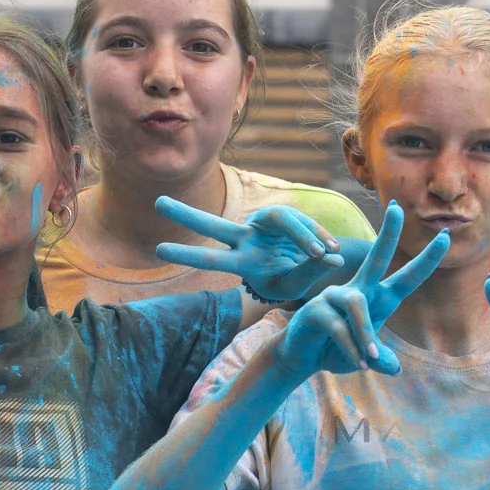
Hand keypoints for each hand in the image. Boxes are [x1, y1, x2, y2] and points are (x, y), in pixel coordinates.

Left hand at [153, 196, 343, 304]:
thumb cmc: (293, 281)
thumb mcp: (297, 285)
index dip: (188, 253)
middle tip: (157, 203)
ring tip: (325, 254)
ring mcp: (261, 225)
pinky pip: (301, 222)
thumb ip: (310, 272)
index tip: (159, 250)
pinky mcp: (281, 216)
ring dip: (306, 237)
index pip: (211, 258)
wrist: (310, 268)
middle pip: (212, 225)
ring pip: (282, 219)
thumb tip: (330, 257)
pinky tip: (332, 249)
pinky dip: (317, 236)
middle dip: (185, 216)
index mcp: (242, 264)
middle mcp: (244, 239)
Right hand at [273, 202, 448, 381]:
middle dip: (388, 233)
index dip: (426, 259)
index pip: (407, 277)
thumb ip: (381, 359)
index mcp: (377, 298)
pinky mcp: (317, 308)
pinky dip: (351, 347)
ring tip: (371, 360)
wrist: (303, 358)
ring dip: (366, 335)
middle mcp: (358, 290)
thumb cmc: (337, 351)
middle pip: (377, 258)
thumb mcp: (366, 359)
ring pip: (357, 306)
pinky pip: (339, 326)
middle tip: (397, 208)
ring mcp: (335, 295)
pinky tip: (359, 363)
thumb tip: (395, 369)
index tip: (445, 237)